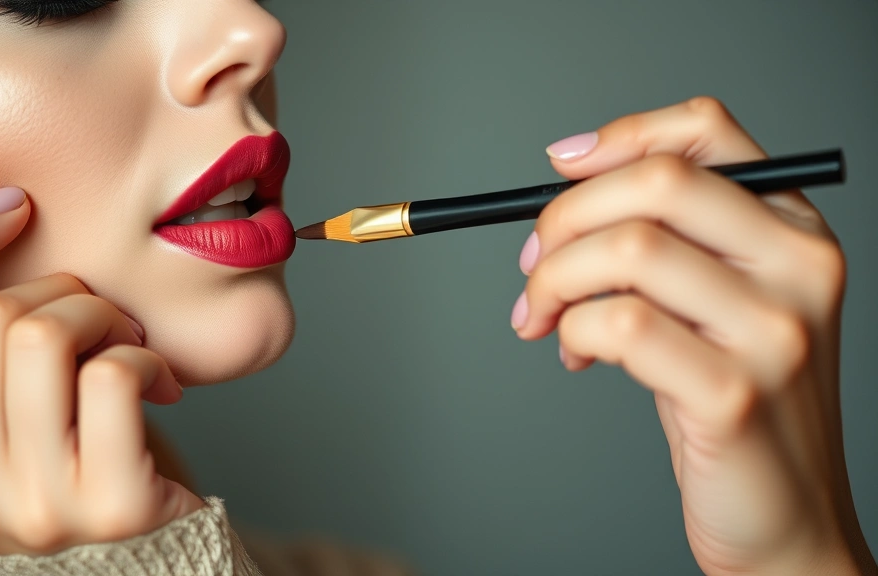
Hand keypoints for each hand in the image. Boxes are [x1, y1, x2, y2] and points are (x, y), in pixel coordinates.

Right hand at [0, 187, 201, 554]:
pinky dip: (145, 359)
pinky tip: (159, 386)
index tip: (10, 206)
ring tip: (131, 349)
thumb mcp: (8, 427)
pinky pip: (113, 374)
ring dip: (105, 319)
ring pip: (46, 334)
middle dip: (66, 293)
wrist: (154, 555)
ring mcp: (32, 509)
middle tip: (106, 325)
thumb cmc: (83, 471)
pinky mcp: (110, 507)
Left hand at [513, 98, 875, 574]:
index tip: (561, 166)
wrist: (781, 515)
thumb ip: (665, 238)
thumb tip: (571, 173)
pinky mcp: (734, 394)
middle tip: (532, 264)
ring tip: (544, 317)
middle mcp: (798, 269)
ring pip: (630, 249)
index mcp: (793, 231)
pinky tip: (575, 354)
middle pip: (657, 182)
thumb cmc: (731, 403)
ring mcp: (774, 332)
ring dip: (555, 280)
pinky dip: (572, 332)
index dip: (620, 135)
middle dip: (565, 217)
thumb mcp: (712, 303)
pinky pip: (620, 325)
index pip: (708, 130)